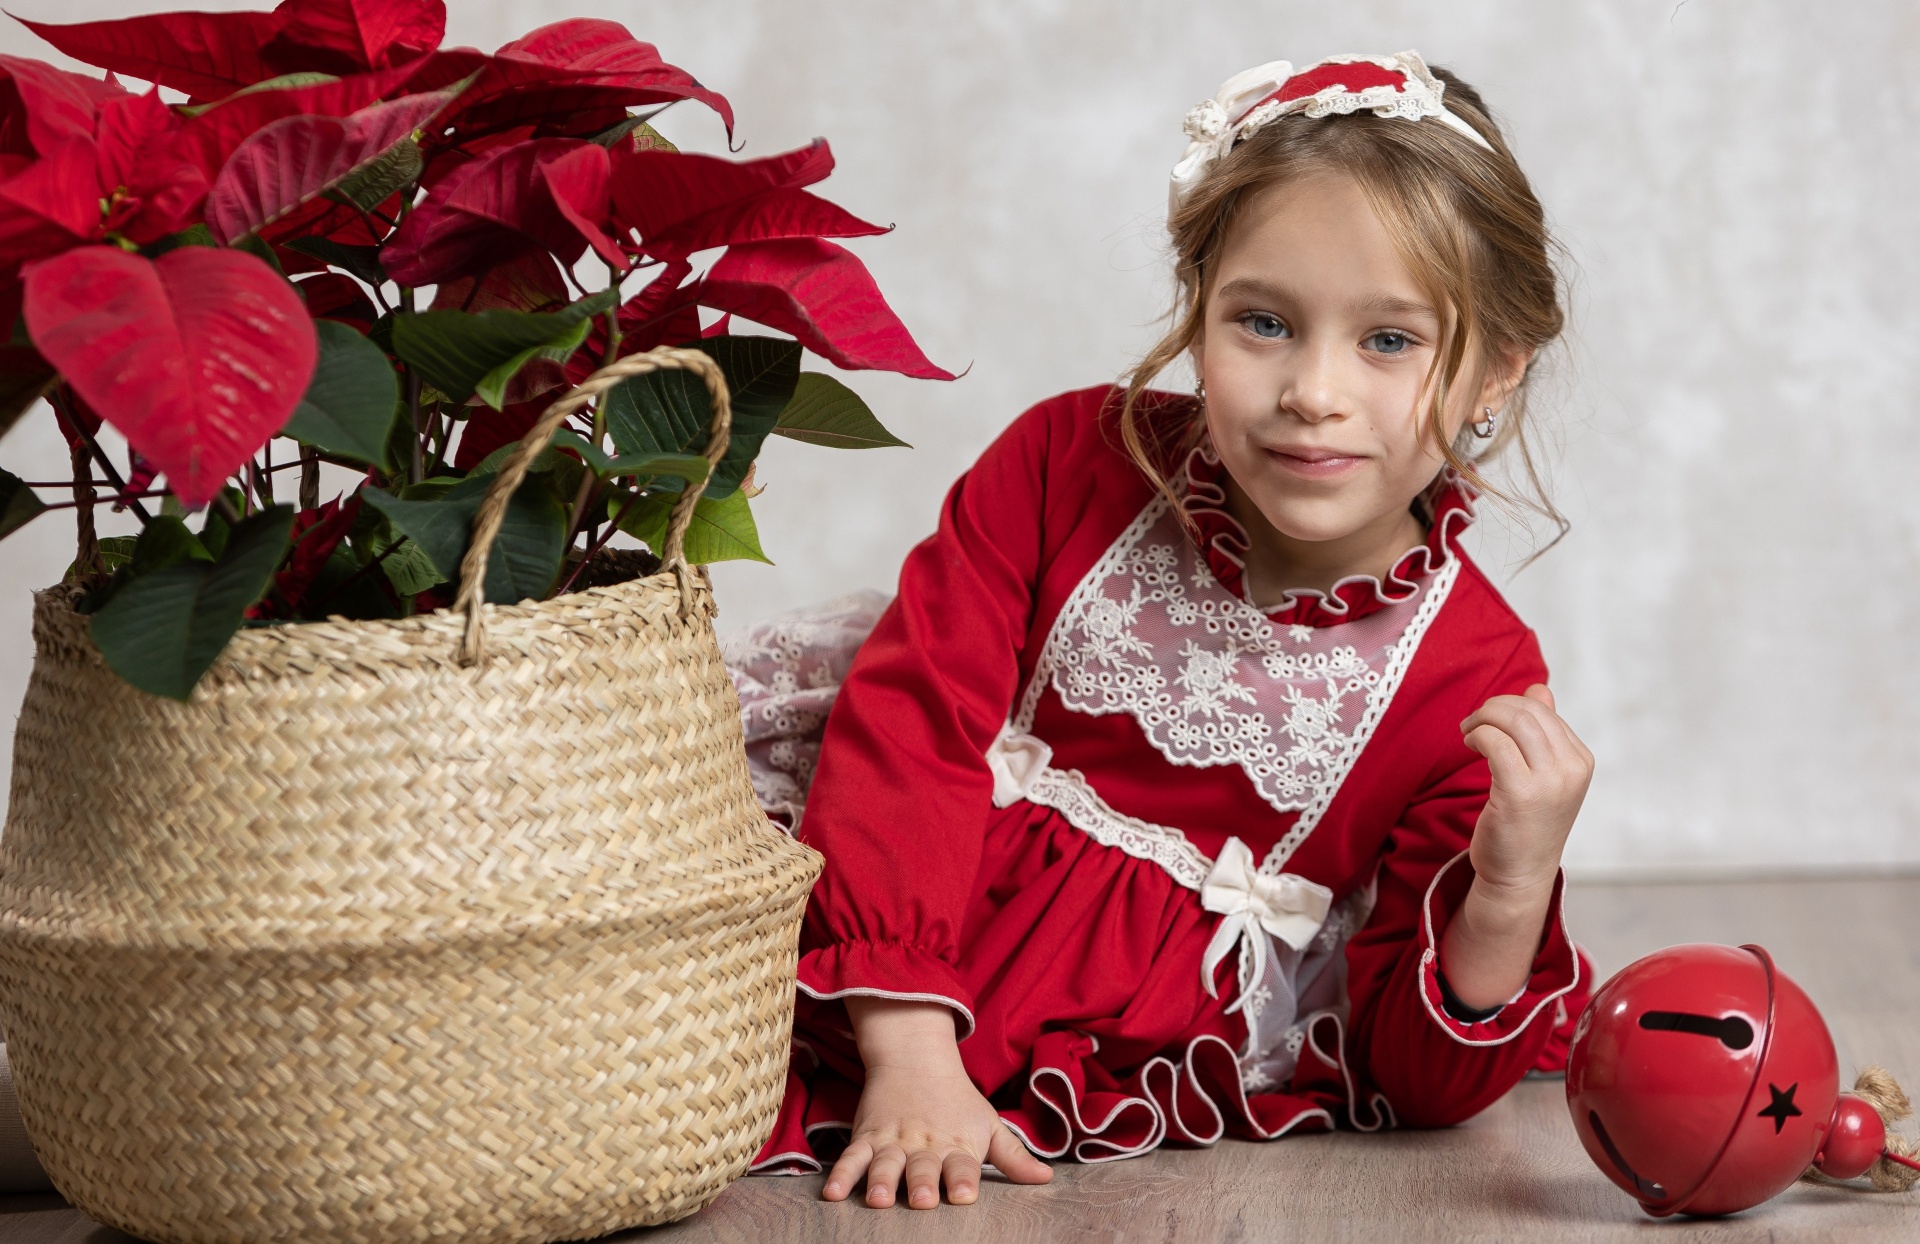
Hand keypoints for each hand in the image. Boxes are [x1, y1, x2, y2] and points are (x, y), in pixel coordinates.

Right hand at [822, 998, 1051, 1208]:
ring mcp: (894, 1141)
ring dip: (882, 1180)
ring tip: (880, 1199)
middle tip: (923, 1200)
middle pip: (923, 1166)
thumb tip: (1046, 1179)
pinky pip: (852, 1156)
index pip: (963, 1164)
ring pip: (886, 1163)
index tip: (964, 1195)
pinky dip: (842, 1174)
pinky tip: (834, 1193)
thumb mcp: (989, 1124)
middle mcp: (925, 1144)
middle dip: (923, 1183)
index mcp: (957, 1143)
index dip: (963, 1179)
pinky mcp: (868, 1137)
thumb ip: (1014, 1156)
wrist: (915, 1059)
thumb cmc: (958, 1101)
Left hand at [1459, 684, 1591, 893]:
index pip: (1543, 711)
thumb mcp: (1541, 774)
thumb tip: (1539, 689)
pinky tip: (1470, 746)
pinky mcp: (1521, 793)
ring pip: (1514, 720)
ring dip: (1482, 718)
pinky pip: (1495, 742)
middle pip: (1528, 710)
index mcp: (1580, 761)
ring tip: (1469, 734)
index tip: (1487, 721)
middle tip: (1471, 723)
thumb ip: (1542, 732)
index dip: (1509, 706)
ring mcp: (1551, 781)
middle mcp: (1572, 769)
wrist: (1519, 874)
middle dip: (1493, 708)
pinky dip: (1477, 735)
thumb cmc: (1526, 823)